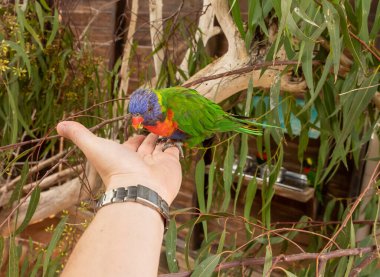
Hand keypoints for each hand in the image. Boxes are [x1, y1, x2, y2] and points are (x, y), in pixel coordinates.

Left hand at [56, 121, 181, 203]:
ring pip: (160, 147)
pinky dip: (175, 143)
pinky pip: (174, 150)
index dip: (133, 137)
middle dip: (150, 135)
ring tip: (167, 126)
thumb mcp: (94, 147)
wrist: (140, 189)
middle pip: (146, 145)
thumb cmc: (116, 169)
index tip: (138, 127)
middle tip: (155, 123)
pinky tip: (177, 134)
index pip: (131, 144)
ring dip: (162, 137)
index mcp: (124, 156)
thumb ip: (79, 135)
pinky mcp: (171, 164)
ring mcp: (157, 163)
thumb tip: (58, 125)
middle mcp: (141, 160)